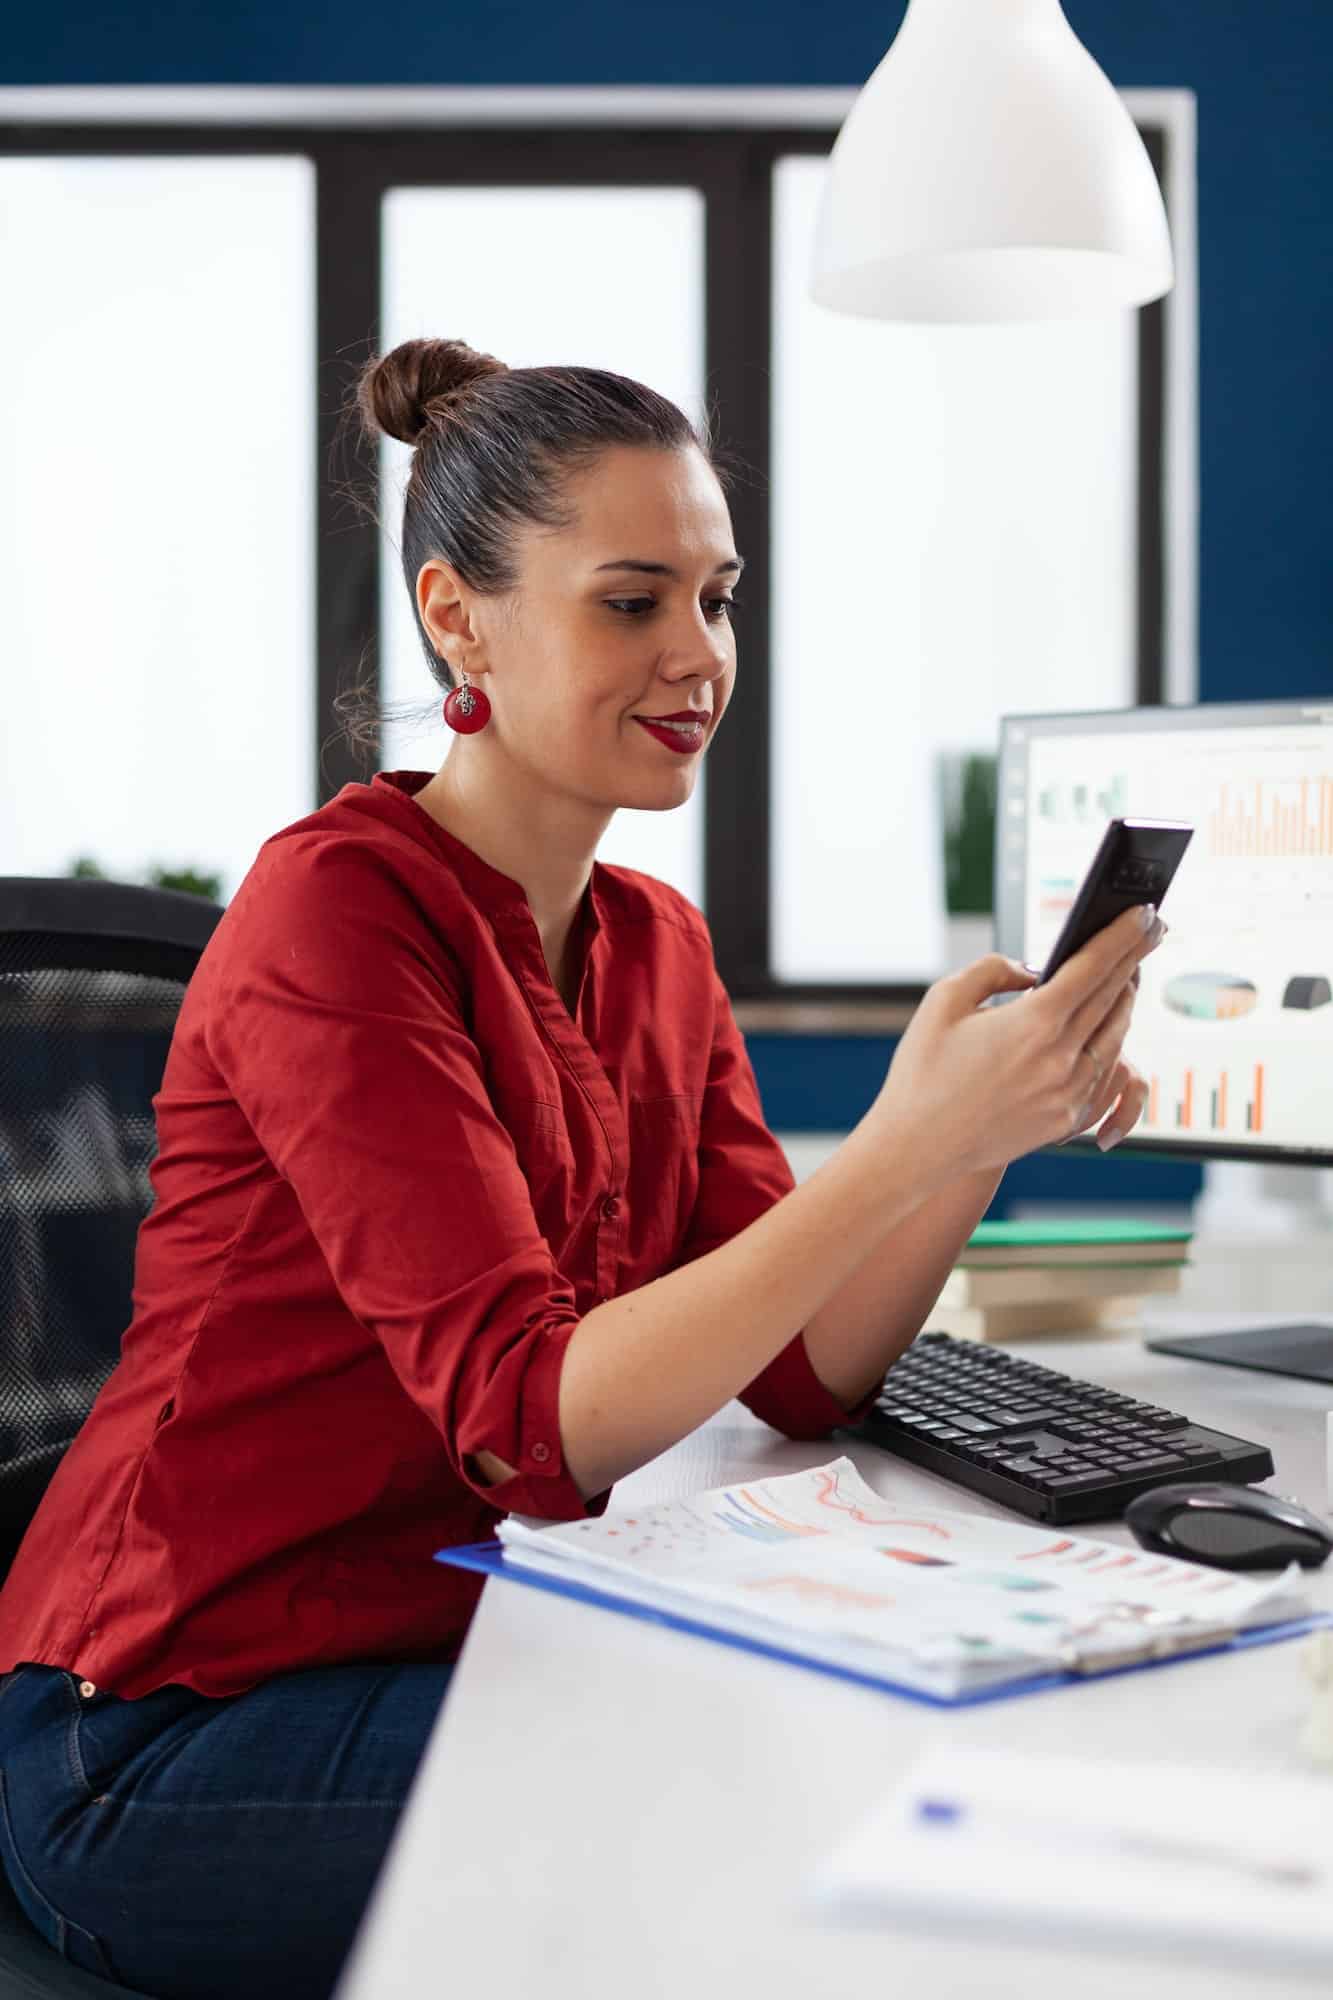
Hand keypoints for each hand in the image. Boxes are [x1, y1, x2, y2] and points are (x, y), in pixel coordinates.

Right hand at [871, 904, 1164, 1181]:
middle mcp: (1062, 1058)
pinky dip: (1107, 1042)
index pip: (1094, 966)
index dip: (1123, 935)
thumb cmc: (923, 1071)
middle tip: (1152, 929)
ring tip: (1126, 976)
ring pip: (1117, 1034)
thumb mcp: (944, 1000)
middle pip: (1115, 995)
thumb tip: (1034, 970)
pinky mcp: (1068, 1119)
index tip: (1145, 913)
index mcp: (1034, 1022)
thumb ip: (993, 970)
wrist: (919, 1146)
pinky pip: (1103, 1071)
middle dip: (1135, 957)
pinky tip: (1103, 1027)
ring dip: (1124, 1000)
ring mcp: (1071, 1092)